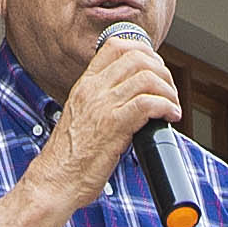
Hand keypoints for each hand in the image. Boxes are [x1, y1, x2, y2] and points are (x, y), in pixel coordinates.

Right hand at [31, 27, 184, 210]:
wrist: (55, 180)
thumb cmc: (69, 158)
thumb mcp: (81, 117)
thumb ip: (102, 103)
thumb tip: (132, 100)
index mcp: (85, 85)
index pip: (114, 46)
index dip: (143, 50)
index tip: (156, 68)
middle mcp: (93, 90)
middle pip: (137, 58)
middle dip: (162, 71)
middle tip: (169, 91)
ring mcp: (103, 106)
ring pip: (147, 78)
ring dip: (168, 90)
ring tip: (172, 106)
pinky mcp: (114, 125)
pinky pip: (148, 103)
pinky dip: (167, 106)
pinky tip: (170, 117)